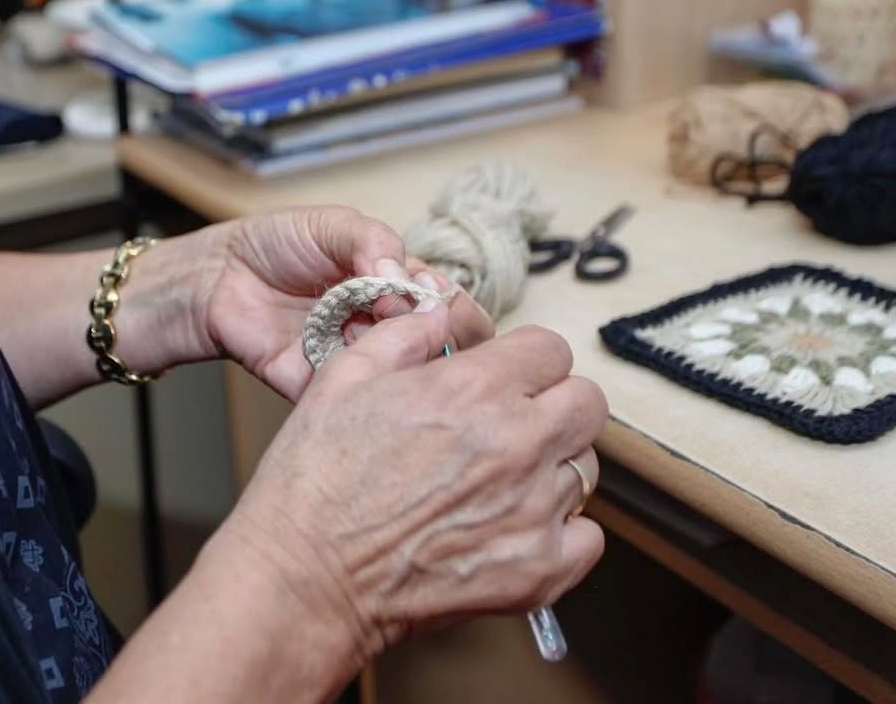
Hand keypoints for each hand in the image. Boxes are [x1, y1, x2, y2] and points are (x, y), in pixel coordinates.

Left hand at [197, 206, 493, 399]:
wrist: (217, 274)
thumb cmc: (278, 244)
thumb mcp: (334, 224)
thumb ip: (374, 242)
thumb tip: (402, 279)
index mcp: (401, 289)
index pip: (455, 308)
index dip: (454, 309)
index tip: (429, 295)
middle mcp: (387, 329)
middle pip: (439, 349)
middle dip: (431, 334)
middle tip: (396, 311)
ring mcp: (357, 359)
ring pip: (399, 373)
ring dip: (386, 347)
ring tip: (357, 321)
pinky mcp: (321, 386)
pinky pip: (350, 392)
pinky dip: (351, 371)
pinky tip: (337, 343)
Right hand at [217, 304, 607, 661]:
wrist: (305, 578)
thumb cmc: (316, 482)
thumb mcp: (345, 377)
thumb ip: (405, 334)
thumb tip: (441, 316)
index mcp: (474, 388)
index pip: (552, 349)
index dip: (527, 361)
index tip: (507, 379)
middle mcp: (517, 443)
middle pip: (587, 403)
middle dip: (555, 405)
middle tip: (515, 425)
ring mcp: (534, 509)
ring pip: (585, 469)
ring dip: (552, 469)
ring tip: (501, 483)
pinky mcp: (539, 570)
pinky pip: (590, 538)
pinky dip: (562, 533)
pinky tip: (515, 528)